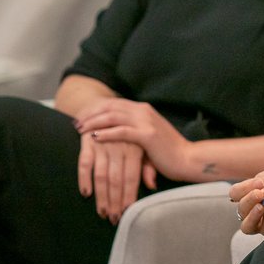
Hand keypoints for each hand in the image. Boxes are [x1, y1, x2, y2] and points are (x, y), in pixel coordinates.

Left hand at [74, 99, 191, 179]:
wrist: (188, 159)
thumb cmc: (169, 151)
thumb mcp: (149, 135)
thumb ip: (134, 130)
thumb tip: (118, 131)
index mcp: (144, 109)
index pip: (114, 104)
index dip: (96, 109)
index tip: (82, 117)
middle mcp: (144, 111)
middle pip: (110, 107)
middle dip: (90, 114)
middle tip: (76, 122)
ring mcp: (146, 122)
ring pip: (113, 116)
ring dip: (94, 122)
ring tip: (80, 130)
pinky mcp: (147, 135)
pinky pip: (121, 131)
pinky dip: (106, 133)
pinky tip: (94, 138)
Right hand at [76, 133, 153, 223]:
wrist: (107, 107)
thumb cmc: (129, 133)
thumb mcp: (143, 147)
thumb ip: (148, 166)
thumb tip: (152, 185)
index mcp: (135, 148)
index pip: (132, 177)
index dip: (129, 195)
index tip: (127, 211)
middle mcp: (119, 147)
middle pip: (116, 179)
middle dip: (115, 200)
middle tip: (113, 218)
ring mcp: (102, 144)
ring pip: (101, 174)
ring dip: (101, 195)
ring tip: (102, 212)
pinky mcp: (87, 142)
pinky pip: (84, 162)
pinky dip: (84, 178)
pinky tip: (86, 193)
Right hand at [229, 167, 263, 236]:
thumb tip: (256, 188)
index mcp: (254, 192)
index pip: (236, 193)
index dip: (242, 189)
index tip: (259, 185)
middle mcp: (255, 207)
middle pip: (240, 208)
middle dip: (248, 200)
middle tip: (261, 194)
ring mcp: (263, 222)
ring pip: (245, 225)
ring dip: (251, 216)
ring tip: (262, 207)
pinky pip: (261, 232)